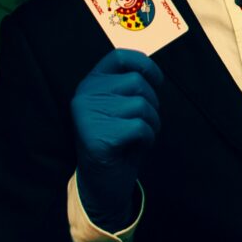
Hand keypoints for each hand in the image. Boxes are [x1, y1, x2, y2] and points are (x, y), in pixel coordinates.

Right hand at [71, 49, 162, 228]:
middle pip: (136, 82)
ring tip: (140, 136)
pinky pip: (140, 126)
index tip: (157, 80)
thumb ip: (127, 87)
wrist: (103, 184)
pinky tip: (138, 146)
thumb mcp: (119, 108)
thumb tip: (152, 71)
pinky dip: (148, 138)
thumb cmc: (118, 143)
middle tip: (145, 123)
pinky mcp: (98, 136)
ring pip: (141, 104)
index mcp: (89, 85)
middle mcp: (84, 96)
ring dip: (152, 123)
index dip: (144, 64)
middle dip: (152, 103)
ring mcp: (88, 116)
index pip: (119, 56)